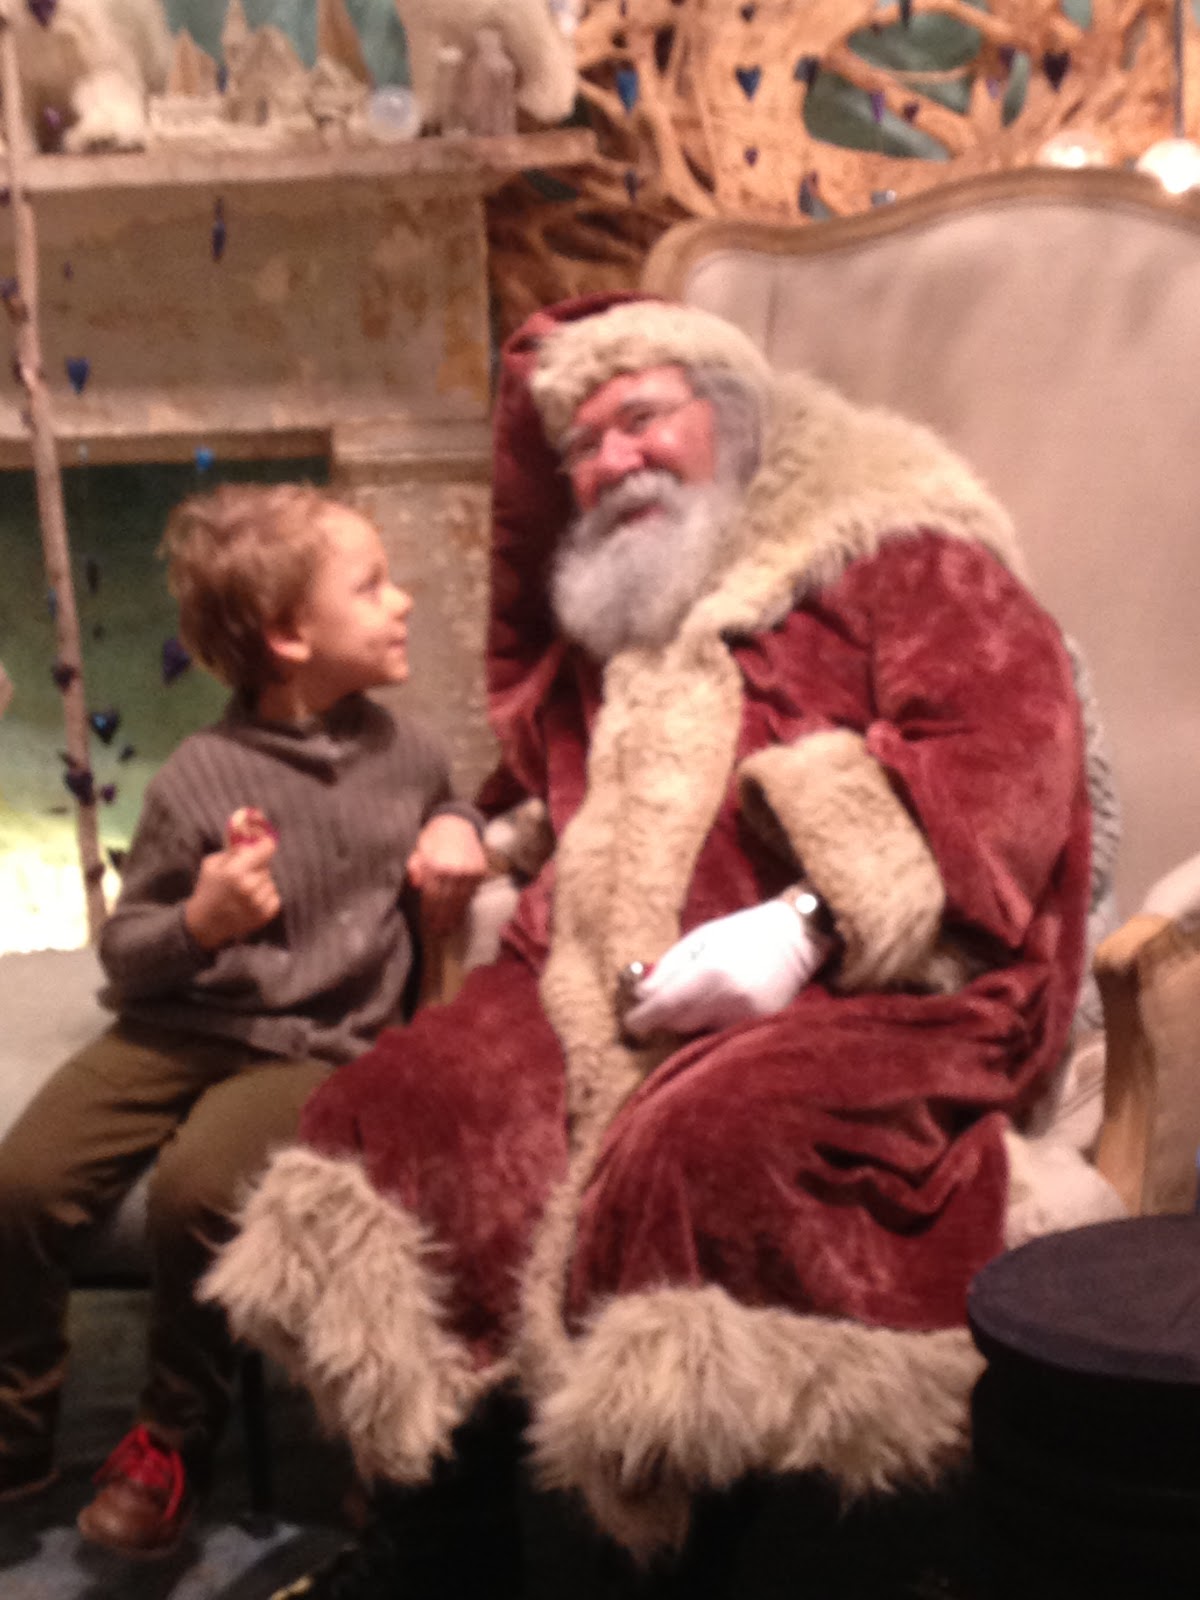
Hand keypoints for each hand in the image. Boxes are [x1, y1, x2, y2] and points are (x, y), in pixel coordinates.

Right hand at [184, 835, 280, 950]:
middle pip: (267, 867)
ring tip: (245, 890)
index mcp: (235, 872)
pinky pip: (275, 896)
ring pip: (270, 882)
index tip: (265, 844)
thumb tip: (251, 837)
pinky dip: (266, 896)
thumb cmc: (208, 889)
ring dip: (261, 883)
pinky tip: (251, 900)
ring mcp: (258, 903)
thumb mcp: (212, 863)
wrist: (205, 923)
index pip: (266, 849)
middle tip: (244, 874)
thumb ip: (233, 849)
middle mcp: (249, 887)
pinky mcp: (265, 915)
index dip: (266, 845)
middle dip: (257, 867)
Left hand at [407, 814, 487, 935]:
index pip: (432, 896)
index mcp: (436, 865)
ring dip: (453, 917)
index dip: (429, 913)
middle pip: (446, 901)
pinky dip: (464, 906)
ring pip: (460, 900)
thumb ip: (414, 866)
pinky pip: (470, 893)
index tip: (427, 926)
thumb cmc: (433, 837)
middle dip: (441, 919)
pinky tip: (459, 916)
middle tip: (438, 934)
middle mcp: (454, 870)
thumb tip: (415, 885)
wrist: (457, 822)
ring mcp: (469, 872)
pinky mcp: (479, 871)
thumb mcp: (418, 848)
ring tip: (448, 930)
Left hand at [623, 900, 828, 1039]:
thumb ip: (669, 967)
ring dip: (689, 1022)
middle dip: (664, 1018)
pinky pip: (722, 1033)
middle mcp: (727, 1000)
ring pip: (700, 1032)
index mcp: (709, 973)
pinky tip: (717, 1006)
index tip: (630, 1022)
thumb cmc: (742, 932)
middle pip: (678, 1024)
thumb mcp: (700, 939)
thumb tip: (641, 994)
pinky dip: (712, 1024)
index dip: (642, 1018)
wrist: (795, 938)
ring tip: (694, 1001)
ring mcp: (746, 1016)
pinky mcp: (760, 1025)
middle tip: (657, 1008)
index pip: (664, 1007)